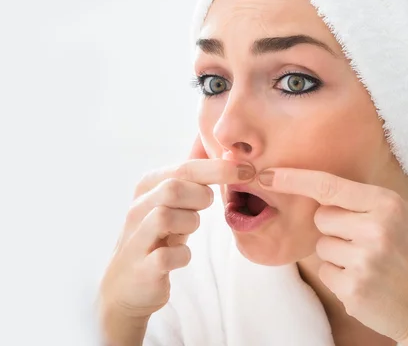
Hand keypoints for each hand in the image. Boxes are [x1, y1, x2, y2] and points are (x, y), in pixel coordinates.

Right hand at [98, 158, 253, 342]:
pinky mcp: (142, 268)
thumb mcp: (176, 205)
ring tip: (189, 229)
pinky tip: (181, 256)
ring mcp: (136, 238)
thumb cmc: (160, 238)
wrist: (129, 286)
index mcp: (148, 187)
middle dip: (200, 195)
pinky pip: (167, 256)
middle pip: (172, 188)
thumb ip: (197, 181)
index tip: (246, 170)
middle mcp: (137, 209)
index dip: (218, 168)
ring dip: (189, 223)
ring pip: (165, 217)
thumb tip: (231, 155)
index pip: (184, 168)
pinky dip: (182, 255)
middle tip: (207, 205)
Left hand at [257, 168, 407, 342]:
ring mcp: (364, 260)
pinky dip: (339, 278)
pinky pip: (325, 272)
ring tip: (368, 265)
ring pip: (321, 246)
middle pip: (322, 218)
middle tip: (365, 244)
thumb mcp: (401, 217)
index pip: (329, 186)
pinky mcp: (353, 288)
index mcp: (387, 204)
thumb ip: (364, 202)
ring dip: (337, 255)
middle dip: (335, 229)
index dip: (295, 179)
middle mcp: (375, 228)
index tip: (267, 175)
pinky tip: (365, 282)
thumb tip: (318, 192)